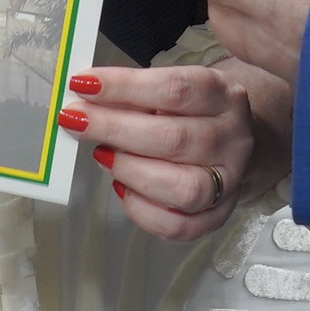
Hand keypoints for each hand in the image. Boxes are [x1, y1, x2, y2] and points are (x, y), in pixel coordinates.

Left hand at [60, 60, 289, 242]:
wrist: (232, 141)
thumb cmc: (190, 111)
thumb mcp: (172, 89)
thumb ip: (134, 94)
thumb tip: (83, 99)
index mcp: (223, 95)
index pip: (175, 89)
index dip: (124, 86)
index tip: (83, 84)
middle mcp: (233, 138)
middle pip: (174, 139)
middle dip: (115, 129)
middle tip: (76, 120)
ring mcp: (230, 182)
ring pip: (183, 188)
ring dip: (131, 171)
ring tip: (101, 156)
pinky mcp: (218, 216)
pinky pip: (179, 226)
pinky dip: (143, 211)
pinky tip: (121, 188)